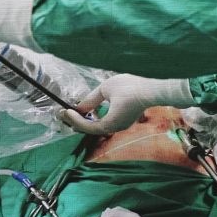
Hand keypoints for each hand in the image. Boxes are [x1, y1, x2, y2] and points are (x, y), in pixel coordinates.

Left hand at [59, 74, 193, 134]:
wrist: (154, 88)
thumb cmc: (131, 87)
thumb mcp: (106, 89)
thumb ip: (91, 99)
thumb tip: (80, 107)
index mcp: (111, 123)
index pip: (89, 126)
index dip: (75, 120)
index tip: (65, 111)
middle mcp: (116, 128)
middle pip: (92, 129)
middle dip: (77, 122)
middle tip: (63, 114)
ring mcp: (122, 125)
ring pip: (99, 127)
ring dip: (85, 121)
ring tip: (73, 113)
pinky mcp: (126, 119)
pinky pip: (106, 122)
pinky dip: (95, 118)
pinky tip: (91, 112)